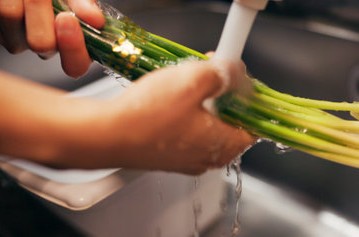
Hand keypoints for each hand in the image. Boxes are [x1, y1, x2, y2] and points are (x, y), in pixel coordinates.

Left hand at [0, 0, 103, 76]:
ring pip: (13, 19)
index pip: (76, 66)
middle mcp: (46, 46)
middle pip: (42, 44)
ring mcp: (17, 40)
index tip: (67, 20)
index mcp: (73, 42)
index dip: (73, 49)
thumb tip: (96, 20)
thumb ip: (84, 6)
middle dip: (39, 8)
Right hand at [55, 60, 253, 174]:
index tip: (238, 80)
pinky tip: (169, 99)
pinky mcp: (168, 155)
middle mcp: (208, 158)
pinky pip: (187, 131)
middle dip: (223, 95)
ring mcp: (187, 160)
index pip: (255, 123)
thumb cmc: (146, 116)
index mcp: (224, 145)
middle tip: (210, 75)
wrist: (103, 135)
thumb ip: (223, 73)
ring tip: (186, 84)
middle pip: (230, 122)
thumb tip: (236, 71)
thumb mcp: (193, 81)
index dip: (248, 97)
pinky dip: (185, 113)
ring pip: (207, 125)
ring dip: (202, 102)